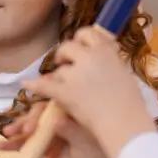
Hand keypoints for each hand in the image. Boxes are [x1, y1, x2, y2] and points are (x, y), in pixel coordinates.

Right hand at [1, 102, 108, 157]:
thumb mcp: (86, 145)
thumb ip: (71, 131)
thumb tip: (55, 120)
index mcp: (75, 112)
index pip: (56, 101)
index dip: (45, 105)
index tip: (36, 112)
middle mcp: (61, 118)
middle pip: (40, 112)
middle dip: (30, 119)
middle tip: (26, 130)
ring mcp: (50, 132)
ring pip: (30, 126)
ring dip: (17, 129)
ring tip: (7, 134)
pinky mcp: (41, 146)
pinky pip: (25, 142)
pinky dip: (12, 144)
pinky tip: (0, 146)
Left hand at [22, 28, 155, 157]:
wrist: (125, 124)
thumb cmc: (131, 104)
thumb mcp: (124, 73)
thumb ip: (109, 61)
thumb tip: (103, 51)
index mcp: (106, 50)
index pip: (88, 33)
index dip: (81, 40)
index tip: (80, 47)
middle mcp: (89, 57)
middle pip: (68, 47)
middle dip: (65, 55)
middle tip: (65, 63)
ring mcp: (75, 74)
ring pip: (60, 70)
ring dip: (59, 76)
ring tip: (63, 86)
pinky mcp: (65, 91)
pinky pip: (45, 85)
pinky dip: (34, 85)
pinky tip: (26, 85)